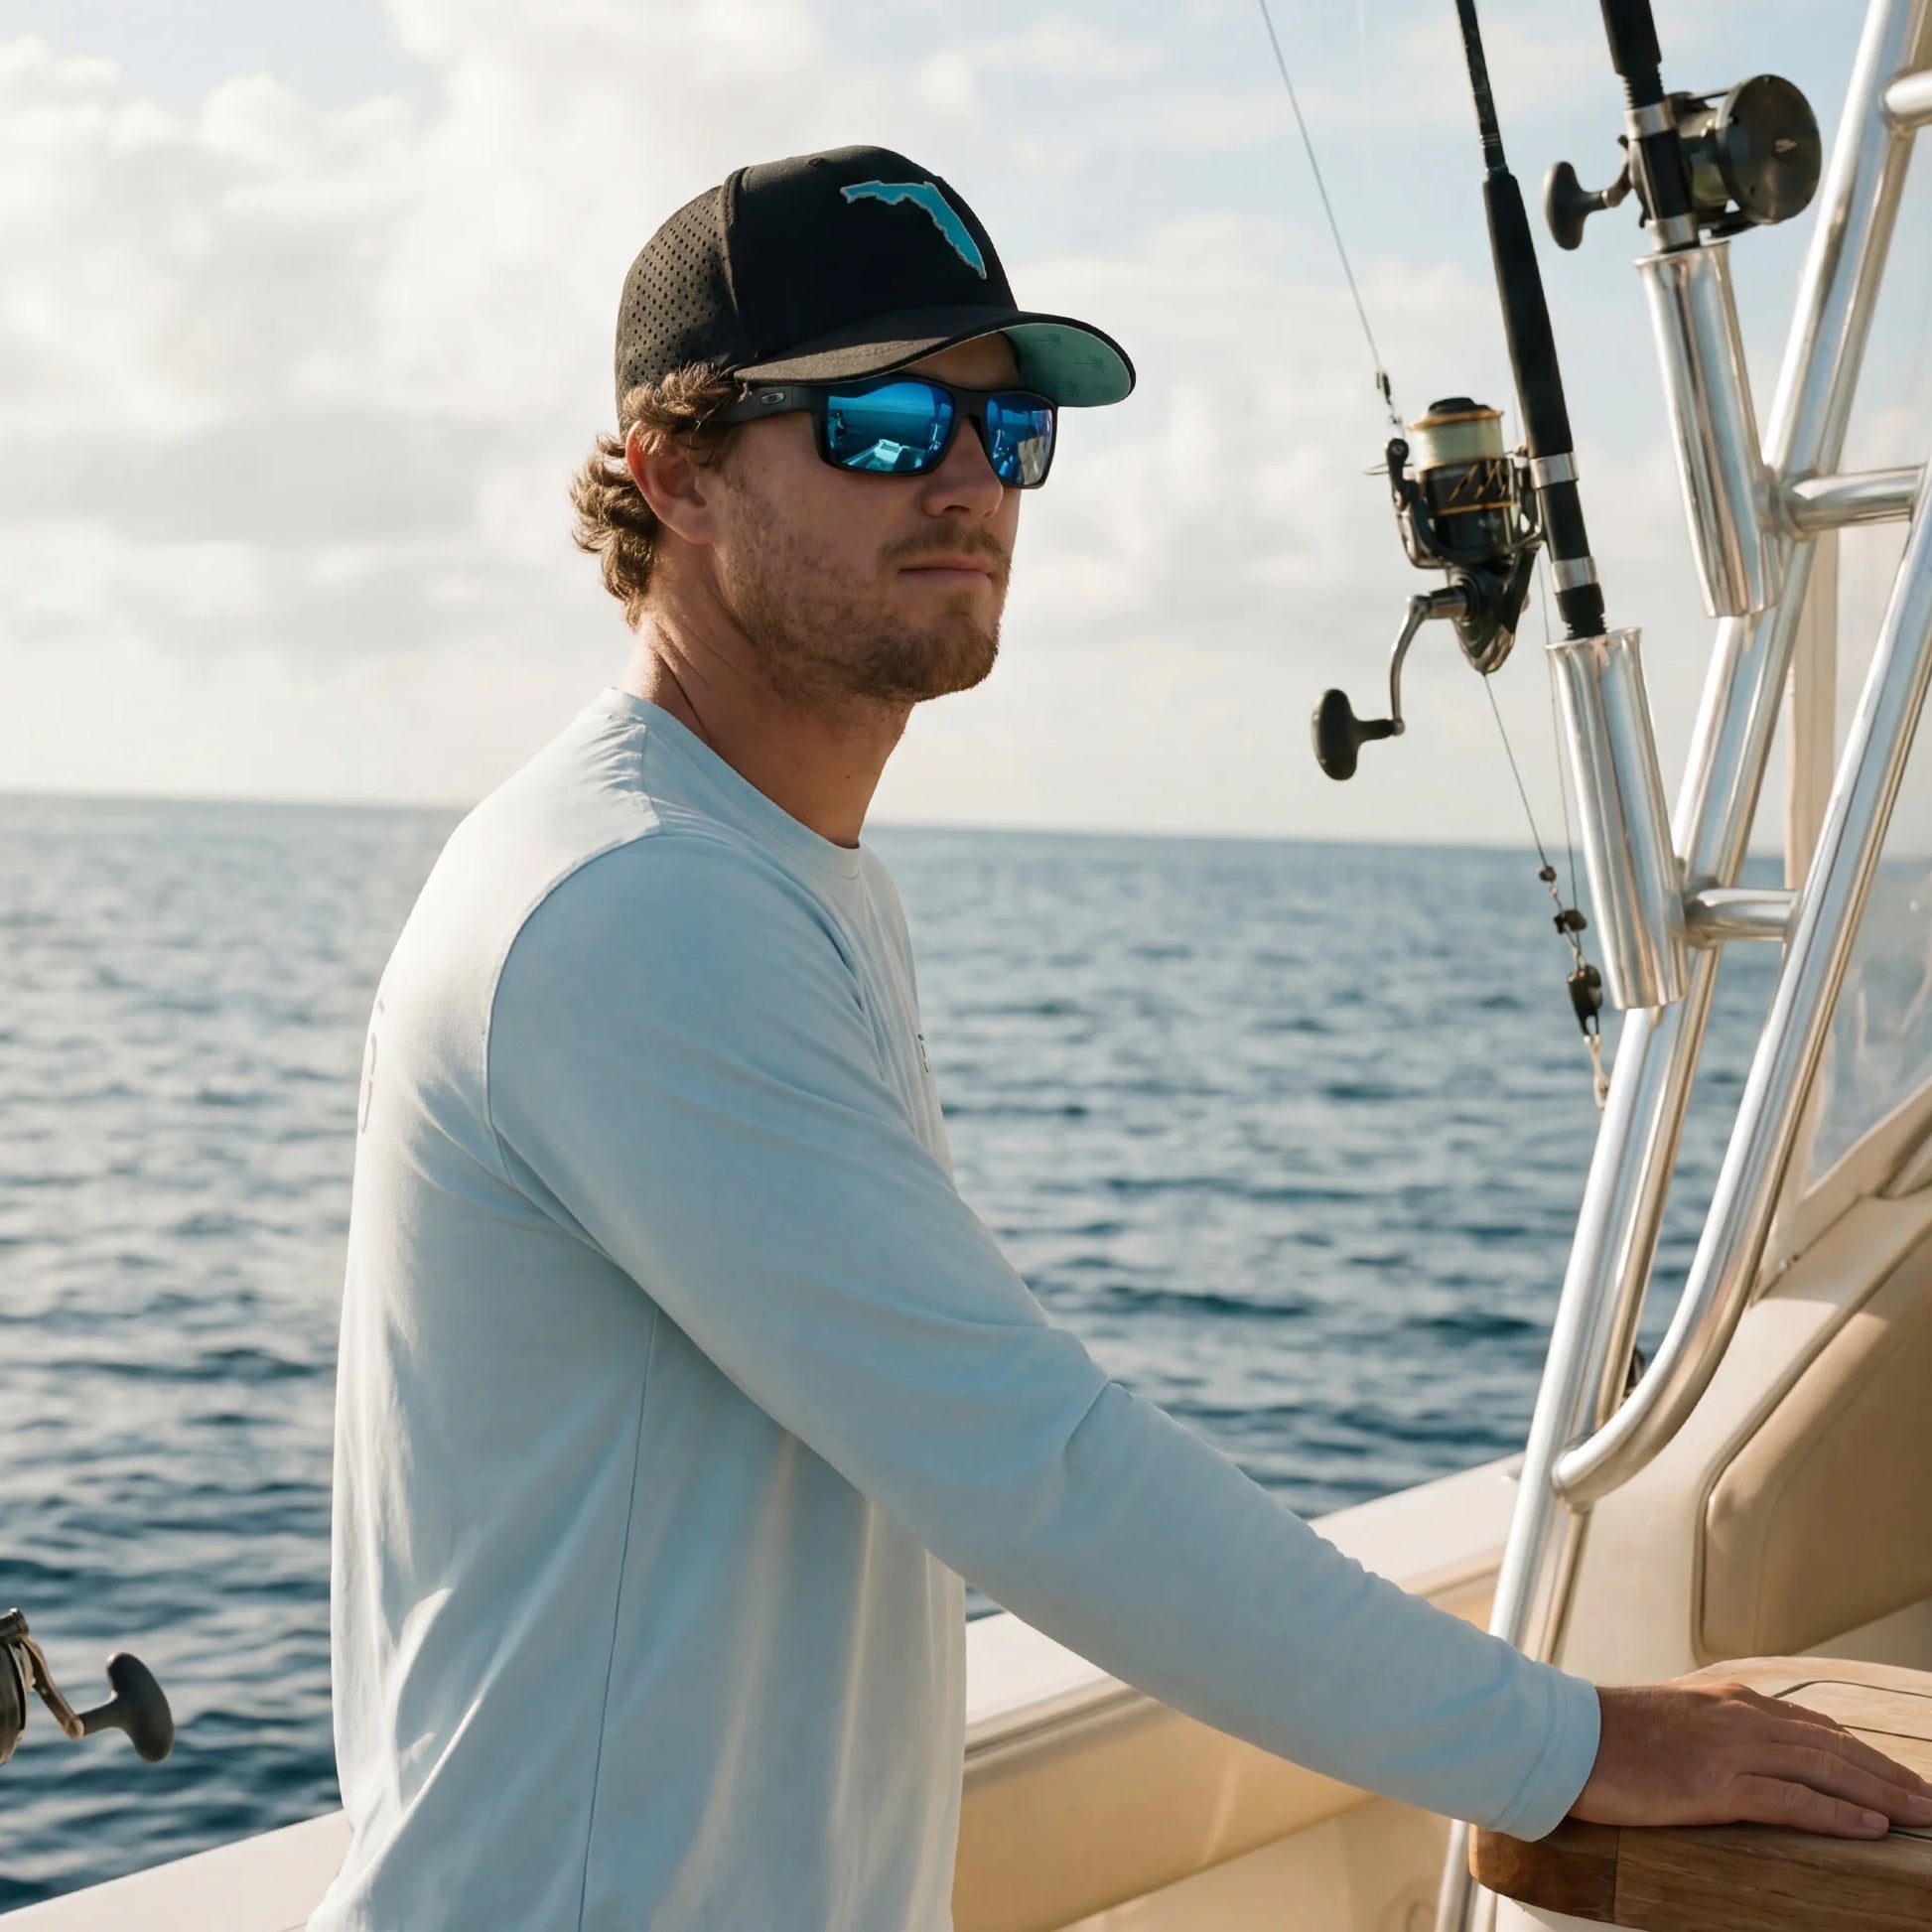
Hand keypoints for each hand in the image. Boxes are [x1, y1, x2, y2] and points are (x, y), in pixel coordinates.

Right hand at [1574, 1678, 1931, 1838]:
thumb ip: (1714, 1727)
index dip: (1864, 1752)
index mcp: (1729, 1699)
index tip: (1898, 1774)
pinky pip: (1790, 1801)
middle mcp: (1738, 1716)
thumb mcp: (1672, 1718)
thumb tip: (1745, 1750)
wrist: (1564, 1735)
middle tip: (1931, 1799)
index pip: (1815, 1726)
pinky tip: (1870, 1826)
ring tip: (1921, 1814)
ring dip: (1881, 1794)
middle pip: (1833, 1746)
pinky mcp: (1715, 1785)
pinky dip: (1837, 1813)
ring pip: (1824, 1770)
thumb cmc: (1609, 1732)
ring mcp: (1728, 1749)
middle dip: (1889, 1773)